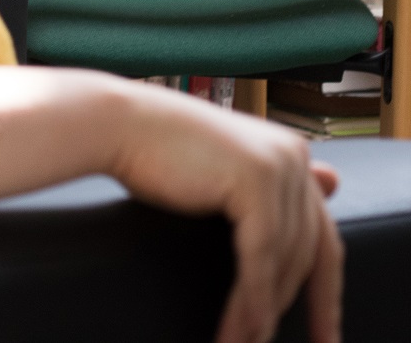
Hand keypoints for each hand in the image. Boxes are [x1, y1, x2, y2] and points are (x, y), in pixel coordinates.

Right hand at [109, 81, 341, 342]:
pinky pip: (260, 255)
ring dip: (264, 310)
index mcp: (290, 152)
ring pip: (284, 258)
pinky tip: (241, 326)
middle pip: (310, 250)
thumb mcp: (222, 174)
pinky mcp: (255, 181)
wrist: (114, 125)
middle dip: (306, 307)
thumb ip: (269, 187)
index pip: (322, 234)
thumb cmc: (155, 149)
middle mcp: (293, 155)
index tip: (324, 331)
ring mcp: (278, 165)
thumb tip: (333, 183)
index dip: (325, 289)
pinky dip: (251, 298)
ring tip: (246, 341)